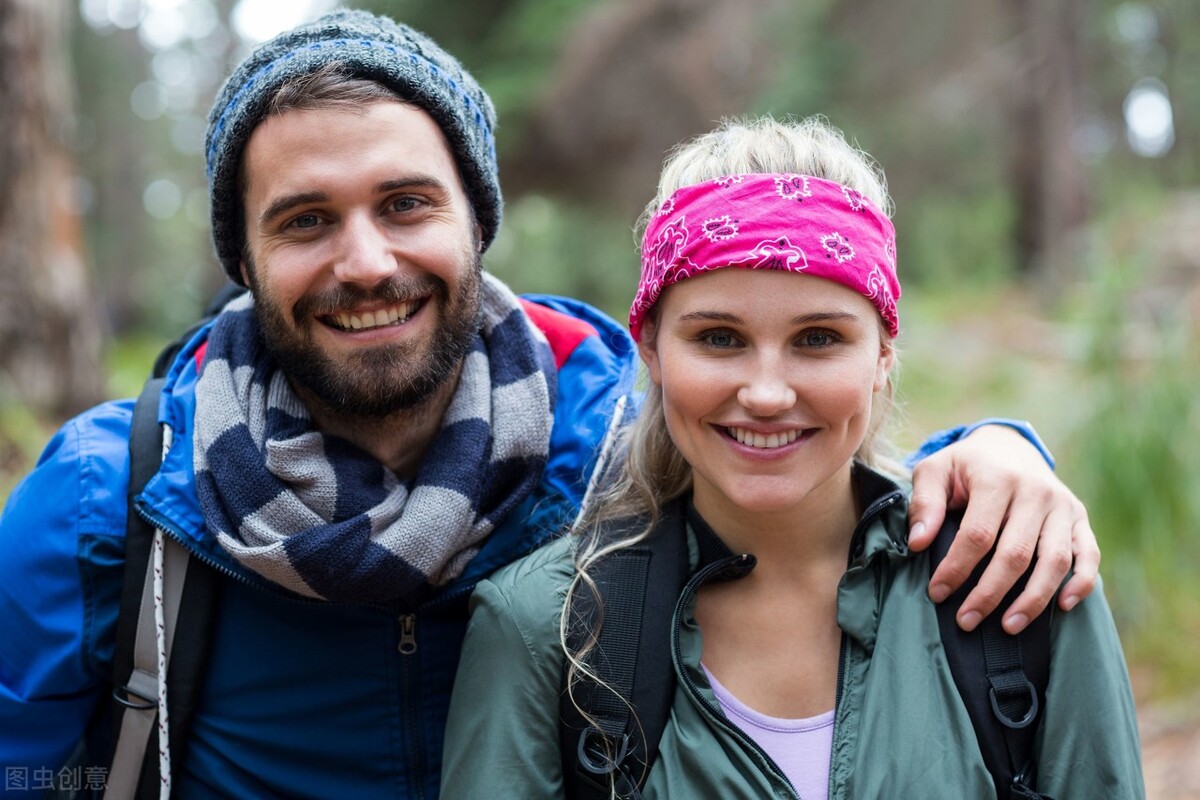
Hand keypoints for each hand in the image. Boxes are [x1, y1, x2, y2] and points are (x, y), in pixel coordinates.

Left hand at [907, 424, 1098, 633]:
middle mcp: (1036, 491)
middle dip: (989, 593)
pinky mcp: (1080, 517)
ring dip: (1033, 599)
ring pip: (1055, 560)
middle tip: (966, 621)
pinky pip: (1089, 554)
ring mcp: (1062, 505)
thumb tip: (918, 543)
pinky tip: (1063, 607)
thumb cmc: (965, 466)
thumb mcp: (935, 471)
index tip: (937, 593)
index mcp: (997, 478)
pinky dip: (1082, 582)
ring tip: (1008, 626)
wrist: (1008, 446)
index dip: (956, 568)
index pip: (977, 535)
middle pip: (1016, 553)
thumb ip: (924, 503)